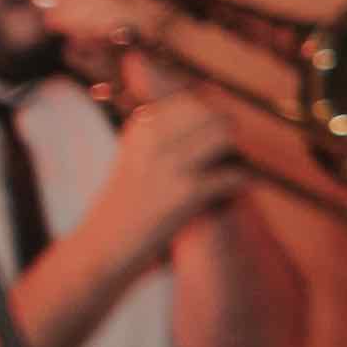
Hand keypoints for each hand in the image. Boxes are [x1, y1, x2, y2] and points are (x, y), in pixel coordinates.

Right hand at [75, 89, 254, 276]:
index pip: (194, 99)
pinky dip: (244, 181)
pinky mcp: (185, 192)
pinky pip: (233, 175)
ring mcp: (170, 163)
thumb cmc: (126, 204)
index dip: (213, 117)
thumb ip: (166, 130)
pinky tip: (242, 188)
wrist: (101, 246)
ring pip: (225, 137)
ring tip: (233, 170)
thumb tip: (210, 104)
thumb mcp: (137, 155)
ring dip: (237, 154)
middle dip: (228, 133)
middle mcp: (154, 136)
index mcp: (142, 124)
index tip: (216, 138)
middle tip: (229, 156)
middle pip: (214, 115)